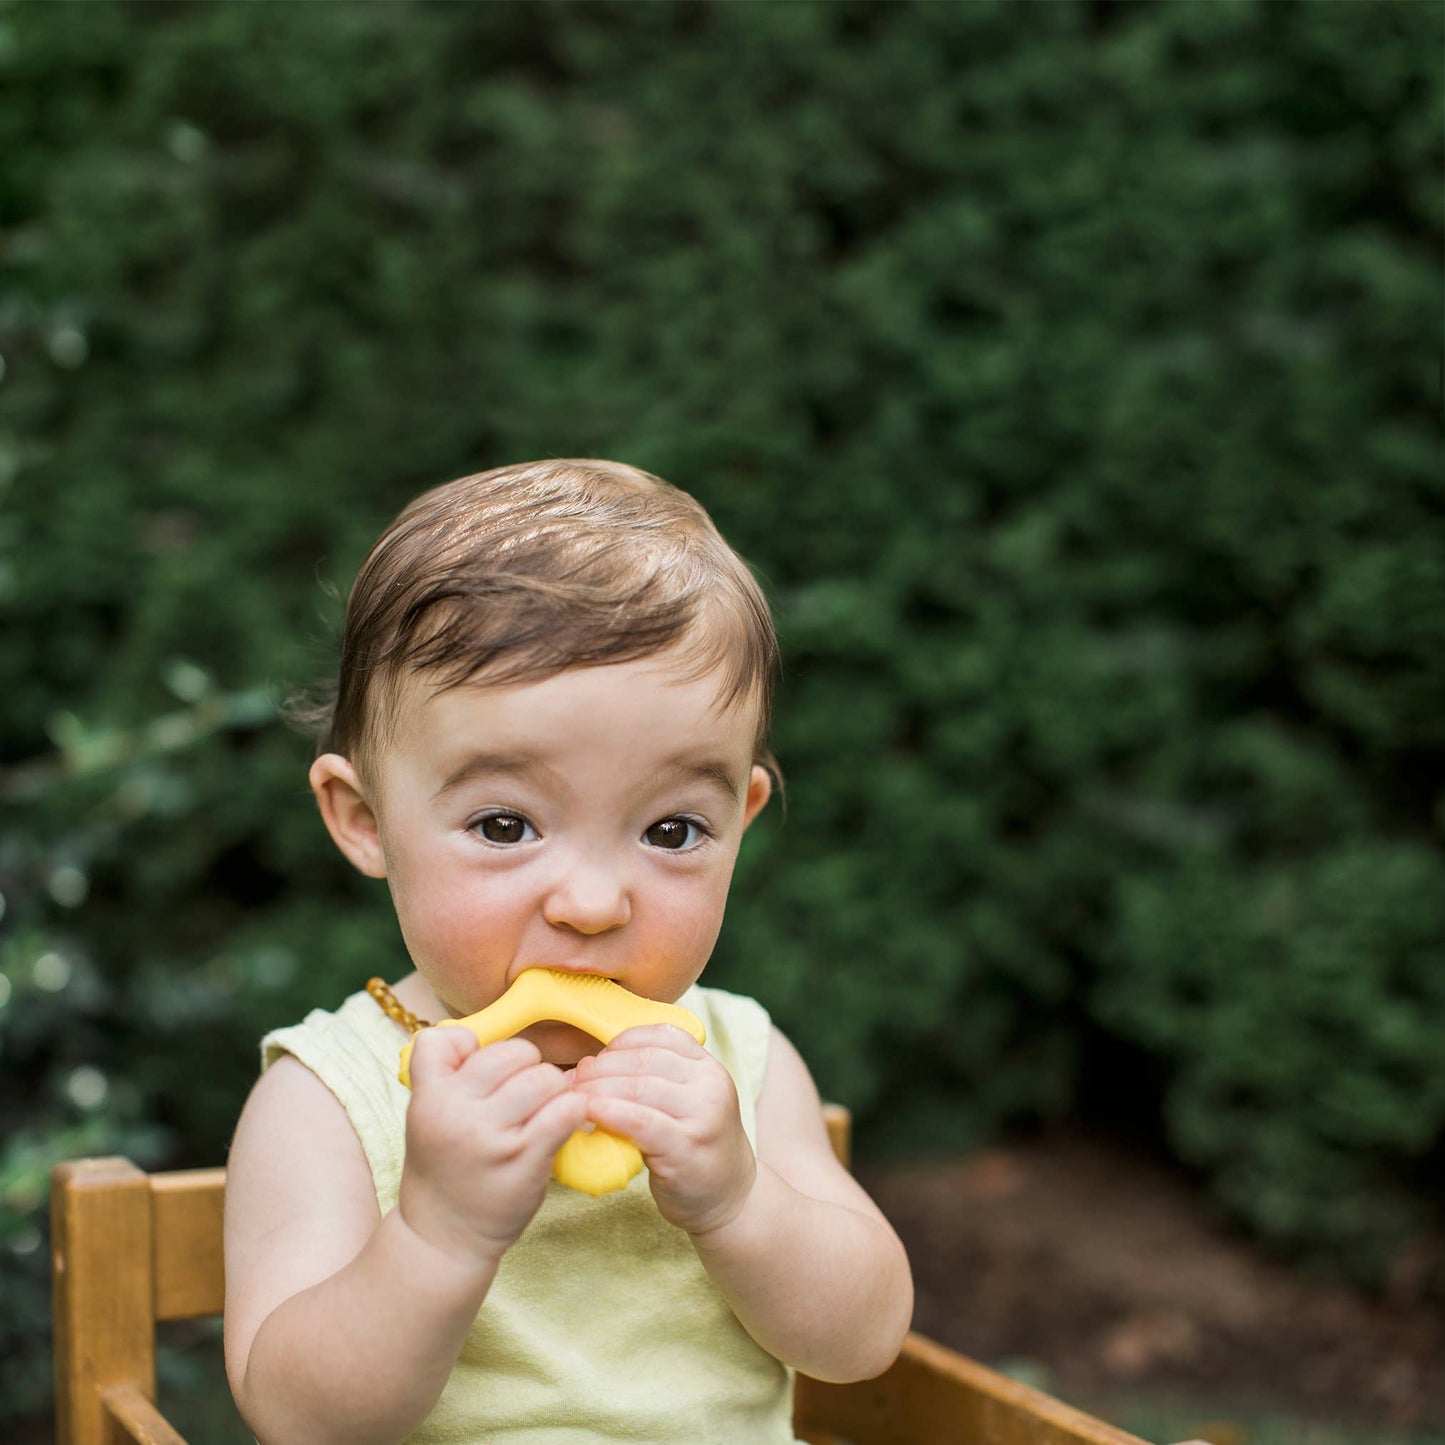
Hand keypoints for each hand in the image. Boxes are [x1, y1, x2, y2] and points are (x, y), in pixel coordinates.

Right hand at [399, 1027, 588, 1267]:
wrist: (442, 1239)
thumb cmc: (444, 1168)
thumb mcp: (427, 1115)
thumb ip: (447, 1072)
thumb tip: (477, 1035)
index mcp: (429, 1097)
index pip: (449, 1038)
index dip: (476, 1049)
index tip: (485, 1075)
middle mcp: (457, 1112)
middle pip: (515, 1052)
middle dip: (528, 1069)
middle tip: (524, 1098)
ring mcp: (492, 1137)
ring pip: (546, 1077)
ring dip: (554, 1091)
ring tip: (543, 1113)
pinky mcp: (526, 1159)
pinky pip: (567, 1109)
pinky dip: (573, 1111)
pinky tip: (563, 1124)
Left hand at [573, 1025, 756, 1234]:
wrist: (729, 1198)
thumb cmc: (693, 1147)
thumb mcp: (685, 1102)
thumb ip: (655, 1079)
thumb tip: (590, 1064)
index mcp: (708, 1066)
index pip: (660, 1036)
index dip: (619, 1044)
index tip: (593, 1059)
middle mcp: (711, 1084)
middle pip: (644, 1061)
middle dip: (600, 1068)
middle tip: (571, 1081)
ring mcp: (704, 1115)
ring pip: (639, 1088)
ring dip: (597, 1090)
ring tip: (572, 1099)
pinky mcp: (687, 1147)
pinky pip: (640, 1121)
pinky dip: (609, 1113)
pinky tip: (587, 1114)